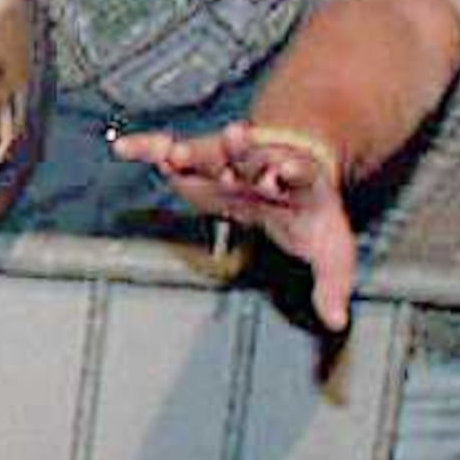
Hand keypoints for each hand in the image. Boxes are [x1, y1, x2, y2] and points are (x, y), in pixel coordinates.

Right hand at [112, 121, 357, 328]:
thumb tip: (336, 321)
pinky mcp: (198, 161)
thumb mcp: (329, 249)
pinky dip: (146, 149)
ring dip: (192, 151)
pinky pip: (167, 151)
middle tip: (233, 138)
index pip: (298, 173)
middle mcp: (260, 165)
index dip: (293, 172)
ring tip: (172, 154)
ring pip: (209, 150)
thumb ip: (332, 283)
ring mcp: (227, 160)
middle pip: (251, 155)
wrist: (292, 166)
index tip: (287, 170)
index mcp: (297, 183)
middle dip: (240, 150)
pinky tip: (122, 148)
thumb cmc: (308, 211)